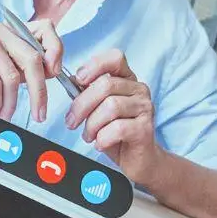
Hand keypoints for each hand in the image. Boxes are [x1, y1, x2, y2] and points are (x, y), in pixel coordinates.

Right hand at [0, 18, 64, 123]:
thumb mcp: (9, 72)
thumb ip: (30, 69)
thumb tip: (56, 72)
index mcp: (14, 32)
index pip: (46, 29)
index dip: (56, 49)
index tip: (55, 73)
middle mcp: (2, 31)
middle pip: (33, 59)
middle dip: (40, 92)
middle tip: (40, 114)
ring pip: (13, 77)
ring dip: (12, 104)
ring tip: (6, 116)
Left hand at [64, 48, 166, 186]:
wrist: (139, 159)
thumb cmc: (117, 133)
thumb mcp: (99, 110)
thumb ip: (89, 93)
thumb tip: (73, 80)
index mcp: (128, 80)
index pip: (115, 58)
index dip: (95, 65)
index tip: (79, 80)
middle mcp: (139, 90)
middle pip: (105, 85)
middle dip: (81, 105)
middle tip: (71, 122)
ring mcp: (145, 108)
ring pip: (110, 106)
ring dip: (92, 124)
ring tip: (88, 136)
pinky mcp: (145, 128)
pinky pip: (118, 128)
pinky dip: (103, 137)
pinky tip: (100, 143)